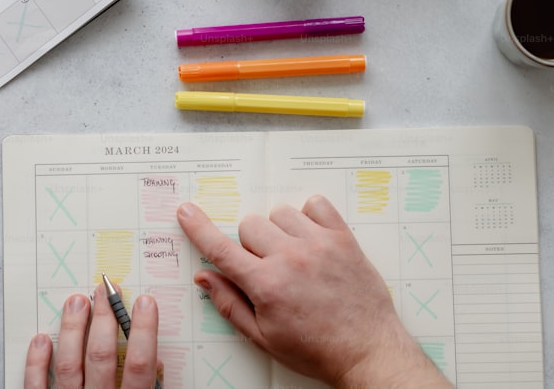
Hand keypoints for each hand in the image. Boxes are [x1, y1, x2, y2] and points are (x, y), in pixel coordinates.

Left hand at [24, 285, 160, 388]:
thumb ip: (152, 386)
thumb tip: (157, 363)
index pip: (139, 365)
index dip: (143, 331)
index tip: (145, 302)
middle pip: (101, 356)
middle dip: (104, 319)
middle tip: (105, 290)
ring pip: (69, 365)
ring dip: (72, 329)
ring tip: (76, 301)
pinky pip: (37, 386)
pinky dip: (37, 363)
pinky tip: (41, 339)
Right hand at [177, 196, 450, 388]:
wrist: (368, 351)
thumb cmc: (316, 349)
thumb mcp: (264, 337)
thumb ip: (229, 304)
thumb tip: (204, 277)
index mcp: (266, 285)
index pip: (220, 249)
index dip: (198, 229)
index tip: (186, 211)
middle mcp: (290, 258)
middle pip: (249, 225)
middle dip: (250, 244)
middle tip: (267, 267)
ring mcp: (319, 244)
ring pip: (279, 212)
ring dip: (279, 229)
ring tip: (294, 255)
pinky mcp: (343, 238)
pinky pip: (316, 204)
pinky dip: (310, 215)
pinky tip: (312, 238)